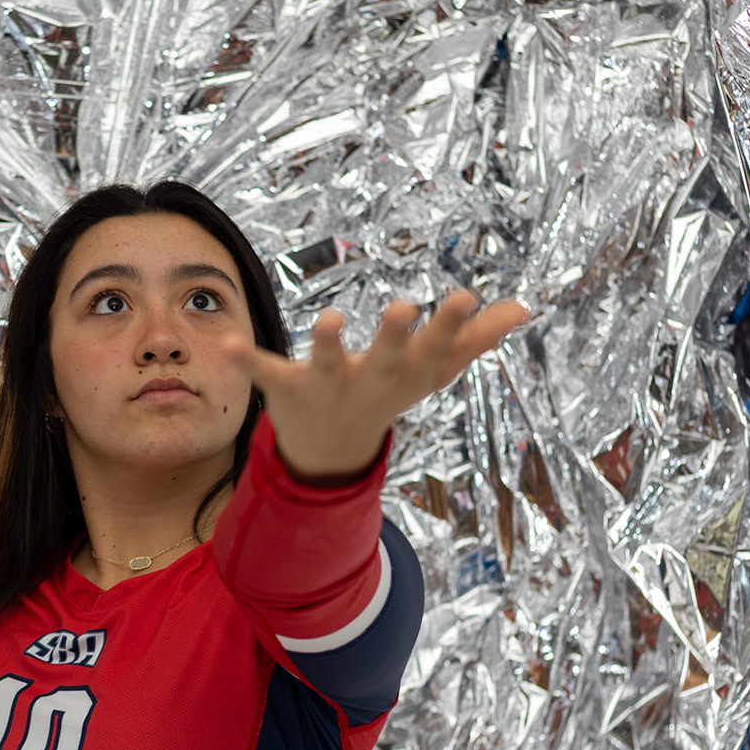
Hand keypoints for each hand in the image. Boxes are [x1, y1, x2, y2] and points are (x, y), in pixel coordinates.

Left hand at [222, 292, 529, 481]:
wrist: (331, 452)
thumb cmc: (388, 394)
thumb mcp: (431, 372)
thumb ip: (474, 339)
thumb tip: (524, 308)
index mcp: (405, 376)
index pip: (433, 352)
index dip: (449, 328)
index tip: (465, 296)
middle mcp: (368, 384)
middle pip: (384, 361)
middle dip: (393, 338)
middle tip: (402, 308)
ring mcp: (327, 389)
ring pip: (327, 367)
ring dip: (326, 345)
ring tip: (328, 319)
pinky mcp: (286, 390)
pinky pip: (265, 374)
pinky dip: (247, 361)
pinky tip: (224, 343)